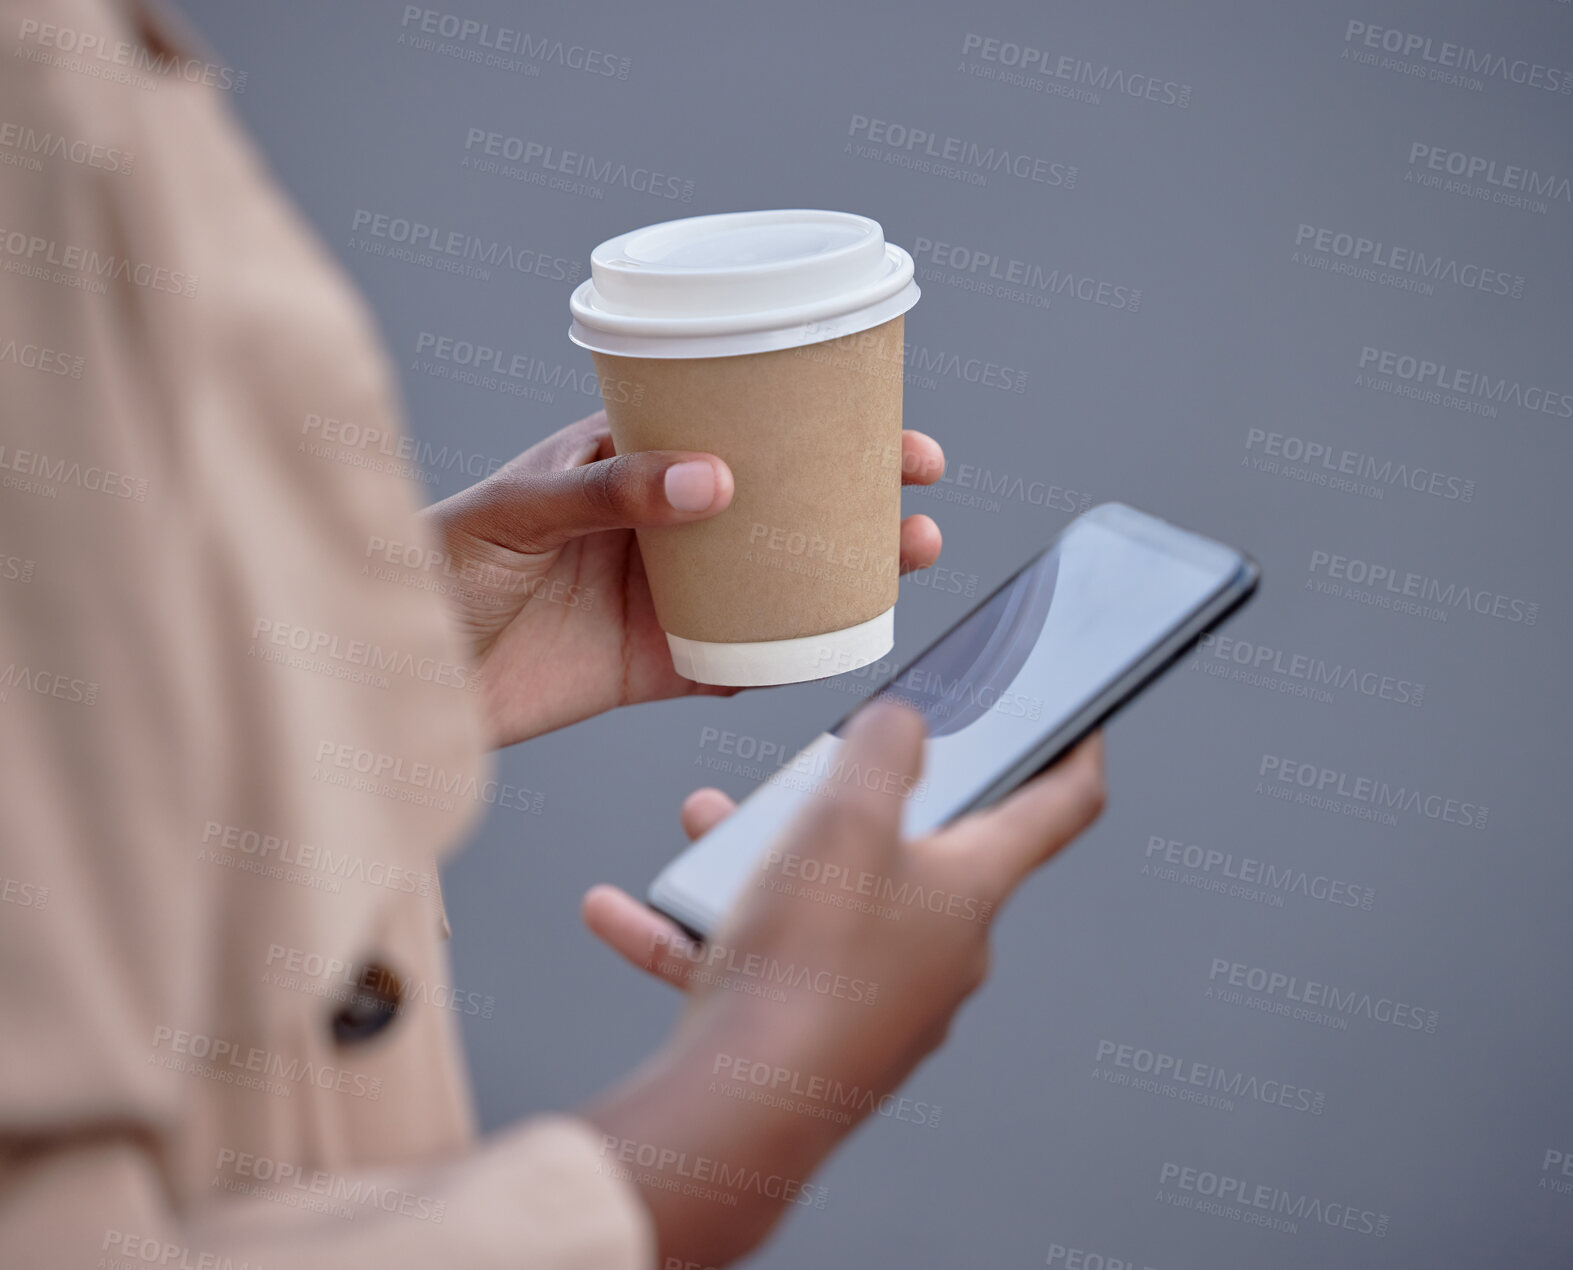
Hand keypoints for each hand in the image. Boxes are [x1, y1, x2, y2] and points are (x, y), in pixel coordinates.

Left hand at [420, 411, 946, 747]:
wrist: (398, 672)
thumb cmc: (435, 562)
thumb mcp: (515, 508)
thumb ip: (607, 492)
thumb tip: (713, 482)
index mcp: (630, 461)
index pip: (737, 425)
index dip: (815, 421)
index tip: (886, 424)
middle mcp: (661, 525)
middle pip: (779, 504)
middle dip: (857, 496)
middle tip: (916, 493)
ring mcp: (666, 597)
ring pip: (776, 582)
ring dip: (845, 573)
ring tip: (905, 561)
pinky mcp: (656, 667)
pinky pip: (740, 661)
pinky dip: (785, 657)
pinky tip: (833, 645)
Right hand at [578, 704, 1105, 1266]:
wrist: (742, 1112)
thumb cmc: (808, 966)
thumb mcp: (846, 816)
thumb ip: (883, 748)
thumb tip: (906, 723)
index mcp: (973, 887)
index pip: (1058, 806)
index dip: (1070, 748)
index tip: (1073, 717)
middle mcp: (939, 945)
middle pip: (914, 846)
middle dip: (850, 796)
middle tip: (812, 770)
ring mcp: (877, 995)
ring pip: (825, 899)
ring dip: (761, 857)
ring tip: (705, 829)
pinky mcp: (816, 1031)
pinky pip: (763, 962)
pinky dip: (704, 932)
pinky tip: (632, 912)